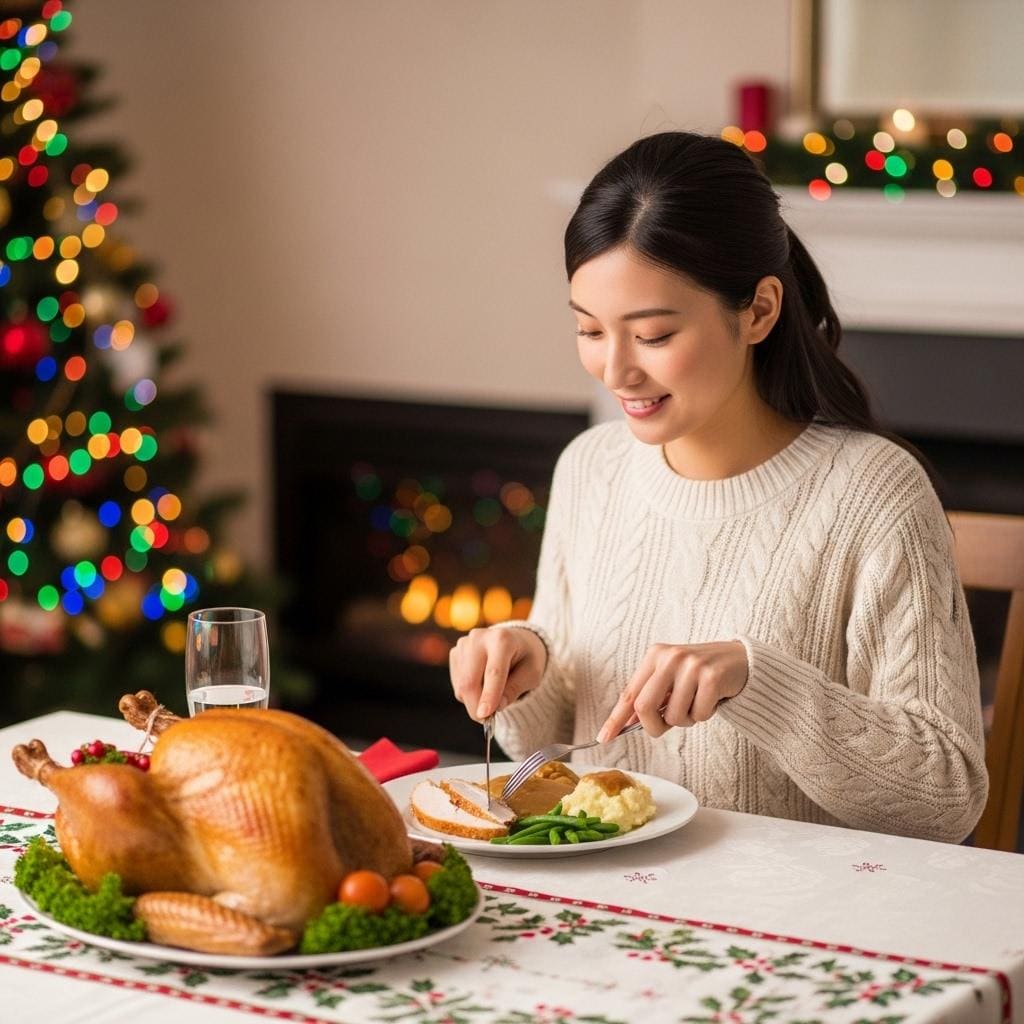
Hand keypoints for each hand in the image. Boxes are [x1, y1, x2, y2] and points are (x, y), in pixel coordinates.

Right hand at [449, 626, 546, 721]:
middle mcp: (479, 638)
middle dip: (476, 706)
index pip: (493, 672)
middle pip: (470, 680)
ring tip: (494, 695)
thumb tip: (497, 707)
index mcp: (502, 639)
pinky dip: (469, 693)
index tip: (485, 715)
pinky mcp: (455, 652)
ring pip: (462, 685)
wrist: (516, 641)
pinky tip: (483, 685)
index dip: (489, 695)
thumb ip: (515, 689)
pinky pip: (457, 683)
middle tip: (487, 721)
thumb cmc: (526, 658)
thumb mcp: (532, 674)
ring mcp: (464, 644)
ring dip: (474, 700)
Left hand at [596, 640, 748, 741]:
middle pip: (645, 708)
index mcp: (655, 656)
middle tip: (667, 725)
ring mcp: (691, 666)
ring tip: (697, 702)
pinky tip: (712, 699)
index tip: (603, 737)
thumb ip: (651, 696)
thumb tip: (626, 722)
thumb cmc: (701, 674)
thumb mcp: (671, 678)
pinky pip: (698, 715)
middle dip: (654, 726)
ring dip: (686, 720)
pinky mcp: (711, 677)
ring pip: (674, 716)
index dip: (615, 718)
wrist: (741, 659)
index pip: (629, 693)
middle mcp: (670, 657)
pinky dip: (704, 715)